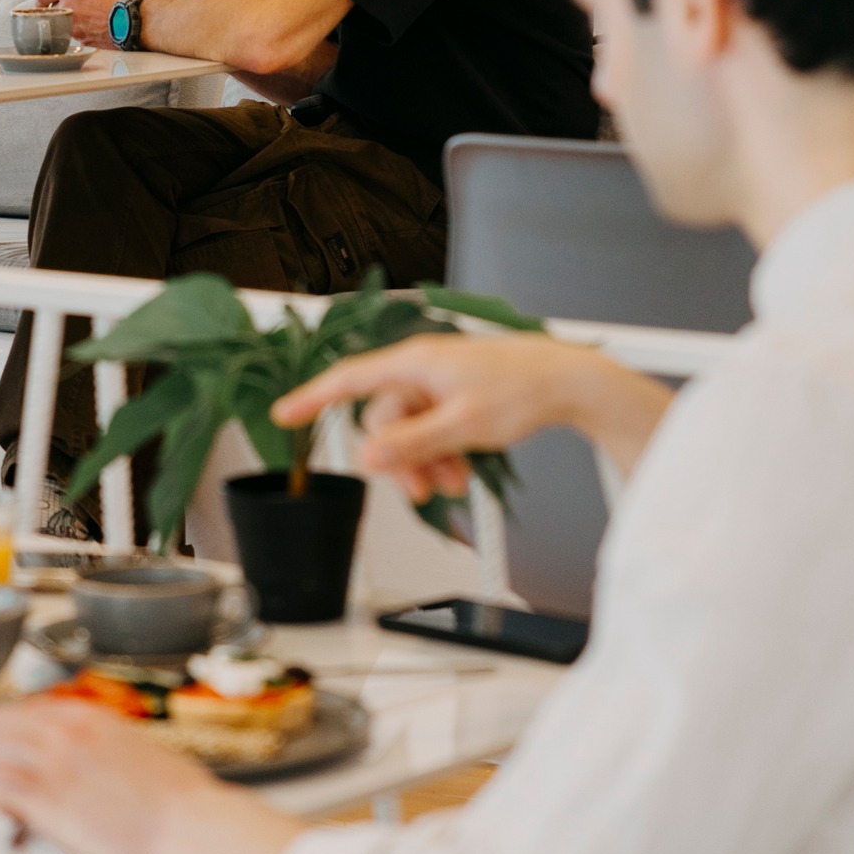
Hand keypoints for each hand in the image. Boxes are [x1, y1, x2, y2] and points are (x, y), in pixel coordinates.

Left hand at [0, 696, 219, 853]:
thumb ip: (103, 740)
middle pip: (0, 724)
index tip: (21, 741)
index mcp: (89, 717)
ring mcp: (54, 771)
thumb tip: (90, 749)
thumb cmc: (175, 792)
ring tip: (3, 788)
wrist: (183, 825)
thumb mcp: (137, 743)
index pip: (30, 708)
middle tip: (2, 761)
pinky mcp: (50, 808)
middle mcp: (65, 737)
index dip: (21, 727)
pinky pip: (2, 793)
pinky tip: (8, 810)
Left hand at [37, 0, 181, 46]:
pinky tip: (102, 22)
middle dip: (64, 5)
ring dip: (77, 17)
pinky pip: (82, 34)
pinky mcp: (87, 41)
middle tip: (81, 1)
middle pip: (55, 10)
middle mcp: (68, 10)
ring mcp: (76, 29)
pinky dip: (88, 28)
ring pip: (68, 22)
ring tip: (97, 11)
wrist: (140, 17)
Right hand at [272, 335, 672, 497]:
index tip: (285, 414)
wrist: (568, 382)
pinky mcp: (455, 394)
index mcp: (415, 363)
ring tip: (452, 481)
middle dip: (399, 458)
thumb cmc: (523, 390)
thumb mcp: (463, 427)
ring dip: (424, 461)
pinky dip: (440, 452)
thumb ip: (412, 443)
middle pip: (384, 419)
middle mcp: (421, 368)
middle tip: (419, 490)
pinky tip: (460, 469)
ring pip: (409, 429)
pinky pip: (430, 428)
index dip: (313, 398)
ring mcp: (438, 382)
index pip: (349, 379)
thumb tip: (369, 455)